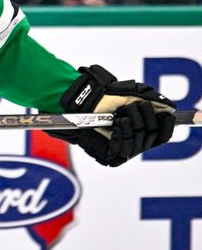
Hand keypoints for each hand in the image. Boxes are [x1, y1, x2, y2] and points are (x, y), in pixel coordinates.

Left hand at [48, 65, 175, 165]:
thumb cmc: (102, 97)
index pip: (162, 135)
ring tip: (120, 115)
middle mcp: (132, 141)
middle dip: (145, 118)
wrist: (81, 101)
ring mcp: (121, 150)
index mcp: (139, 128)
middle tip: (131, 107)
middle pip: (153, 137)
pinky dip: (123, 134)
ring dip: (133, 124)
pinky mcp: (109, 156)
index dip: (166, 126)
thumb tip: (170, 108)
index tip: (167, 115)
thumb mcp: (130, 95)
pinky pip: (125, 150)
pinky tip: (116, 125)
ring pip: (140, 143)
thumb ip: (151, 101)